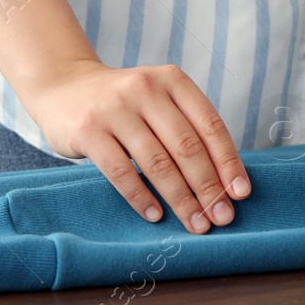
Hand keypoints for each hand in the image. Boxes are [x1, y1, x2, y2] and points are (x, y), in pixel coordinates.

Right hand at [24, 60, 250, 233]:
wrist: (62, 87)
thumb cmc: (124, 104)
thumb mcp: (158, 100)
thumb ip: (186, 127)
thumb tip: (225, 180)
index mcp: (172, 80)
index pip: (211, 125)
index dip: (229, 162)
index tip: (241, 193)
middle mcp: (146, 89)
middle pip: (187, 146)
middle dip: (209, 187)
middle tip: (222, 217)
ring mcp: (115, 108)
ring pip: (157, 162)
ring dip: (181, 199)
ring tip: (195, 223)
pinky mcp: (88, 130)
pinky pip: (120, 171)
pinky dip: (141, 197)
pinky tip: (155, 215)